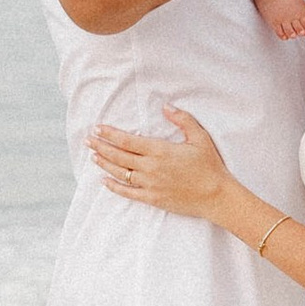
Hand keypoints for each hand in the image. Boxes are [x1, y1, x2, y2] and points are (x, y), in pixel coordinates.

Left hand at [90, 107, 236, 222]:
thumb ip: (182, 119)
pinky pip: (128, 192)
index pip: (128, 141)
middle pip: (119, 156)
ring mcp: (150, 185)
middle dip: (101, 146)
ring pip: (120, 173)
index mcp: (160, 150)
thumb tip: (166, 106)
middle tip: (88, 139)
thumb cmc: (210, 165)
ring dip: (104, 164)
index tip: (98, 128)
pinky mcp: (152, 199)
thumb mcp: (199, 137)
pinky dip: (114, 186)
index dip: (110, 134)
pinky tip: (104, 181)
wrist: (216, 196)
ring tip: (92, 156)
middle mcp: (151, 167)